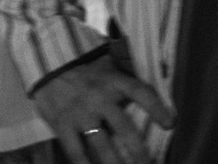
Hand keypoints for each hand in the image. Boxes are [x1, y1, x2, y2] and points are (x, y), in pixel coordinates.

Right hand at [31, 54, 173, 163]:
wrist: (47, 63)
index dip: (157, 108)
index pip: (141, 93)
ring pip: (102, 145)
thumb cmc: (83, 67)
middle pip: (124, 128)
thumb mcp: (107, 64)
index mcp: (114, 81)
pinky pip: (75, 151)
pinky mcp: (63, 125)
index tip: (170, 124)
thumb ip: (126, 74)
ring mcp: (81, 114)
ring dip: (115, 163)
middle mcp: (99, 98)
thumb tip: (158, 72)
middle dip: (139, 151)